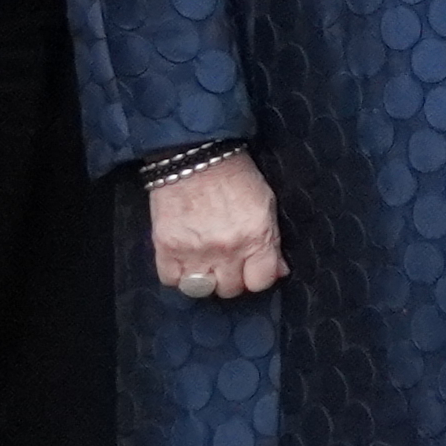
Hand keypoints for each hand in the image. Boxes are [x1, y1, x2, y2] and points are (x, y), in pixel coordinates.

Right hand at [146, 151, 283, 301]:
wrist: (197, 155)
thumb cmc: (236, 177)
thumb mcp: (266, 205)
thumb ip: (272, 241)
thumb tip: (278, 271)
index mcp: (256, 237)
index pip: (260, 282)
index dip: (257, 277)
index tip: (251, 268)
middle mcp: (227, 250)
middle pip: (230, 289)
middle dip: (230, 277)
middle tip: (226, 261)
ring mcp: (195, 251)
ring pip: (201, 290)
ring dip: (204, 280)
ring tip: (204, 263)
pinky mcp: (166, 247)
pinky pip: (171, 280)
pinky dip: (177, 275)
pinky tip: (183, 260)